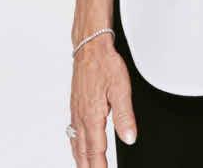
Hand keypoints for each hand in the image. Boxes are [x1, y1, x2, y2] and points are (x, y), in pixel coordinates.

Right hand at [69, 35, 136, 166]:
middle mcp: (81, 116)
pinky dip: (75, 144)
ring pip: (76, 142)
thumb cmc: (105, 63)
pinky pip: (72, 131)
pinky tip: (77, 145)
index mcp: (93, 115)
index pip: (96, 150)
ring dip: (80, 158)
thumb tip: (129, 137)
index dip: (100, 166)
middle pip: (83, 151)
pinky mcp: (75, 104)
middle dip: (88, 166)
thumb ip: (125, 116)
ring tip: (84, 167)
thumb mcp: (121, 88)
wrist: (90, 46)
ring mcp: (76, 110)